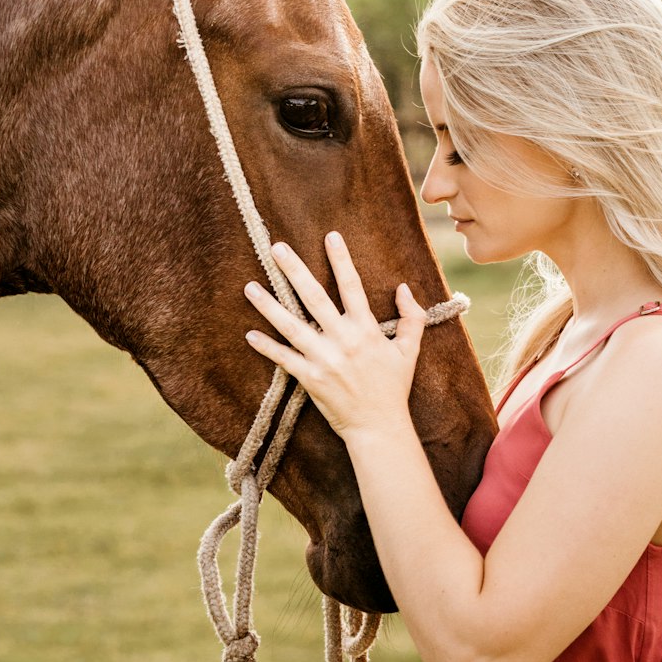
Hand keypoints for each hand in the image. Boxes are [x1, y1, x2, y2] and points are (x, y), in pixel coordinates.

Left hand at [244, 231, 427, 439]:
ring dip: (268, 306)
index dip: (341, 259)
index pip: (352, 286)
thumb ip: (412, 317)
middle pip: (314, 297)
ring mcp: (325, 359)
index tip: (330, 235)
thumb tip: (404, 288)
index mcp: (366, 330)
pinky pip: (284, 359)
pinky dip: (267, 347)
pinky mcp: (311, 379)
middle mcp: (343, 340)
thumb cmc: (394, 388)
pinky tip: (250, 333)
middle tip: (276, 248)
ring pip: (292, 326)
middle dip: (294, 270)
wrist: (379, 426)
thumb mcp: (410, 350)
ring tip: (249, 287)